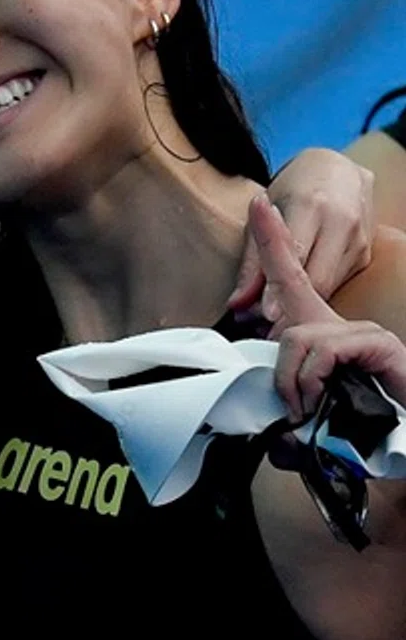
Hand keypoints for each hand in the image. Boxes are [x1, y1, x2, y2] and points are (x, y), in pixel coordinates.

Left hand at [234, 149, 375, 314]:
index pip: (295, 256)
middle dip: (287, 306)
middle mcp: (342, 224)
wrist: (340, 170)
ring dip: (299, 307)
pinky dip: (313, 297)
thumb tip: (237, 302)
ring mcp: (359, 241)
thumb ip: (252, 258)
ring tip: (269, 322)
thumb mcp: (265, 211)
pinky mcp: (365, 255)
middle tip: (258, 326)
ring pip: (328, 287)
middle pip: (316, 280)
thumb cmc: (295, 186)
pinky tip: (292, 304)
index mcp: (313, 206)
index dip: (278, 290)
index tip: (262, 313)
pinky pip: (336, 284)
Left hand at [249, 194, 405, 417]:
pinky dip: (312, 379)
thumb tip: (249, 353)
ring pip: (298, 336)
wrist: (403, 436)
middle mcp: (342, 324)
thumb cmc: (354, 419)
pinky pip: (323, 350)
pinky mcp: (378, 341)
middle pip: (284, 320)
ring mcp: (362, 330)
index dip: (272, 240)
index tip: (259, 204)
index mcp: (321, 328)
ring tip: (308, 409)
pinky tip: (322, 400)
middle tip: (291, 405)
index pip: (290, 274)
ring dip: (294, 380)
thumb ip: (280, 380)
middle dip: (277, 367)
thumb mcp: (306, 397)